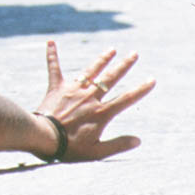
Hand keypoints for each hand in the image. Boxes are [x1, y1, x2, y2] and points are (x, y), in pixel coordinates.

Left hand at [36, 40, 154, 160]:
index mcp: (101, 112)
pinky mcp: (56, 87)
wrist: (43, 136)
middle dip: (124, 65)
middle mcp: (89, 97)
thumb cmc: (70, 147)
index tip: (152, 79)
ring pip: (89, 71)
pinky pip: (54, 68)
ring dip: (101, 59)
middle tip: (134, 53)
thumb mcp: (98, 152)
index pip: (126, 99)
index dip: (141, 89)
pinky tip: (50, 42)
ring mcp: (72, 90)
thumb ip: (118, 145)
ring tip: (111, 49)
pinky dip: (53, 55)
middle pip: (110, 78)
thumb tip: (138, 140)